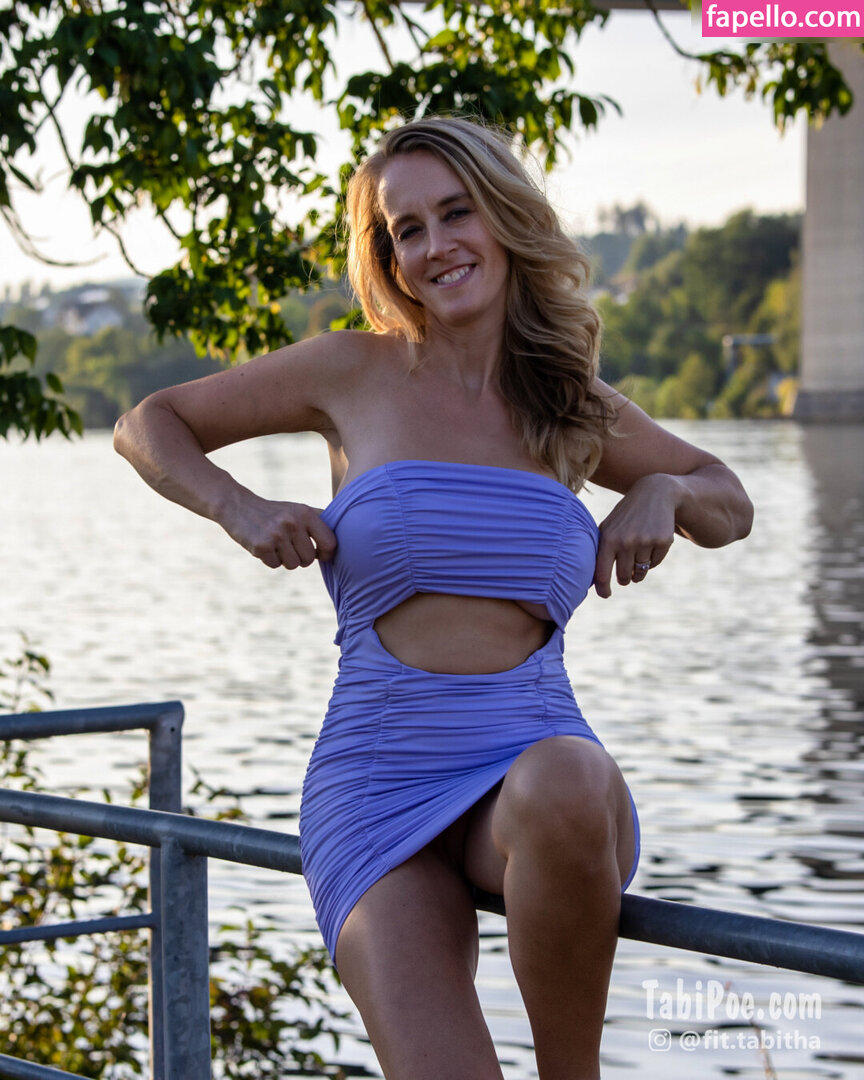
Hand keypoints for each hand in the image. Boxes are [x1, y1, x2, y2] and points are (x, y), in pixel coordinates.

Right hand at [217, 490, 336, 569]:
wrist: (237, 506)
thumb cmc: (275, 512)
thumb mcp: (299, 509)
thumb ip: (320, 521)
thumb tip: (349, 537)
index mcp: (306, 513)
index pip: (330, 543)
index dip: (327, 554)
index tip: (321, 554)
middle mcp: (293, 523)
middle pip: (309, 559)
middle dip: (300, 558)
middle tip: (289, 546)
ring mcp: (276, 534)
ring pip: (293, 565)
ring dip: (285, 560)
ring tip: (276, 545)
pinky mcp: (261, 545)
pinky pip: (275, 565)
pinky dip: (270, 560)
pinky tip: (264, 546)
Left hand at [593, 474, 677, 598]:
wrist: (655, 494)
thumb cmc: (626, 516)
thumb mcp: (609, 527)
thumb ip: (599, 551)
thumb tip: (592, 581)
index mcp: (608, 539)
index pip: (602, 572)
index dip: (603, 588)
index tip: (606, 595)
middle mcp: (626, 541)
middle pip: (623, 576)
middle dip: (624, 578)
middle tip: (624, 574)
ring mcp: (646, 541)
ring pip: (640, 572)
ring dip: (638, 571)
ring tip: (636, 558)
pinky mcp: (663, 541)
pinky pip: (655, 564)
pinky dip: (652, 560)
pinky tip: (650, 545)